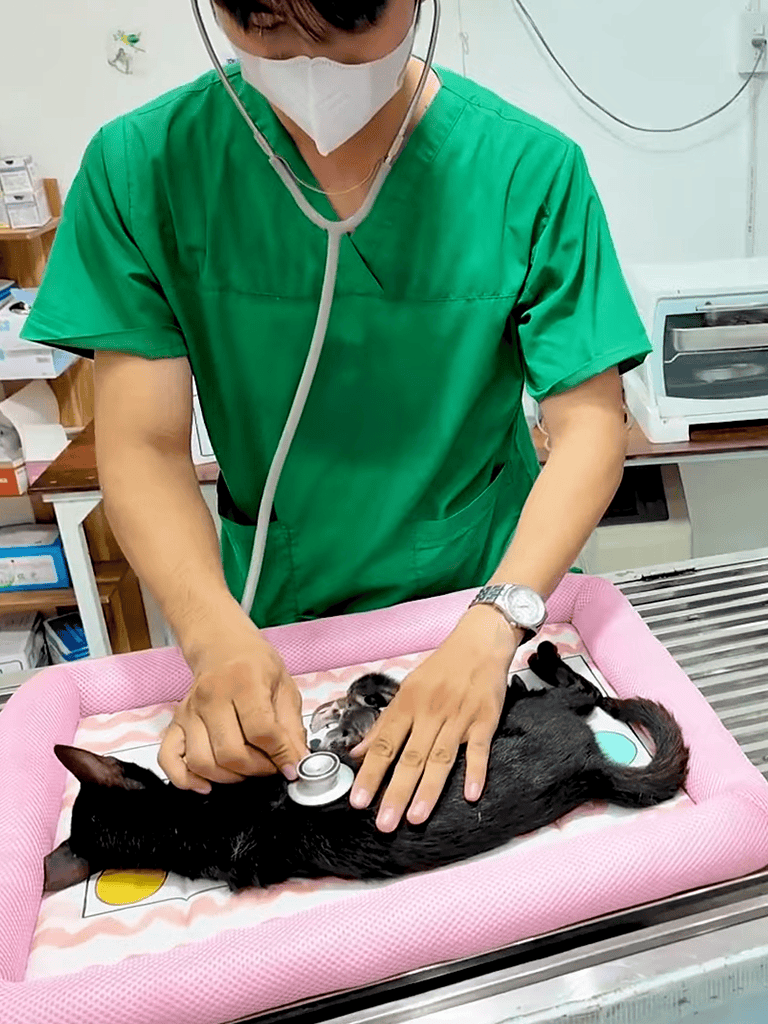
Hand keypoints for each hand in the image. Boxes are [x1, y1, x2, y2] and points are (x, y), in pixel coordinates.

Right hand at [158, 625, 308, 793]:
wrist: (223, 647)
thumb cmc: (255, 666)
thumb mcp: (284, 687)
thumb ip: (292, 727)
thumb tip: (296, 762)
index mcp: (244, 683)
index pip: (260, 730)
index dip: (279, 755)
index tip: (291, 765)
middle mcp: (211, 697)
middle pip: (230, 752)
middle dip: (256, 770)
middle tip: (270, 767)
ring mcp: (189, 711)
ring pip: (202, 762)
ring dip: (229, 777)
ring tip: (247, 770)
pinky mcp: (176, 723)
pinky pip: (169, 759)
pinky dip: (184, 779)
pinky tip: (205, 784)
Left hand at [349, 605, 519, 831]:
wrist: (479, 642)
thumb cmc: (442, 668)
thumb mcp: (407, 689)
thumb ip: (384, 723)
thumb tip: (358, 752)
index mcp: (407, 704)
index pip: (384, 743)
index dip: (371, 773)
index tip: (359, 801)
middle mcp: (430, 711)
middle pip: (411, 757)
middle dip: (396, 792)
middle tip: (385, 823)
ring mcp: (458, 716)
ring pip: (441, 757)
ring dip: (428, 790)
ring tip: (415, 817)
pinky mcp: (485, 718)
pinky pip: (479, 748)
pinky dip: (475, 771)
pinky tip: (469, 795)